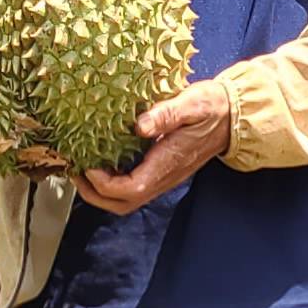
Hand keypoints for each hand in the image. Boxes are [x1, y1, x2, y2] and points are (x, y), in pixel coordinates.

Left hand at [77, 82, 231, 213]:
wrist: (232, 116)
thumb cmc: (212, 108)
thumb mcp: (192, 104)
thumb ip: (166, 114)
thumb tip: (139, 126)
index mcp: (168, 163)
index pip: (132, 189)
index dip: (105, 184)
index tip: (89, 165)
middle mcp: (164, 177)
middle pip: (124, 204)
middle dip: (95, 195)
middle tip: (76, 172)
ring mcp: (163, 177)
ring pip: (127, 200)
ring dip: (101, 191)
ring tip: (83, 169)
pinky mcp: (161, 171)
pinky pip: (133, 187)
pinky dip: (112, 182)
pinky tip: (102, 162)